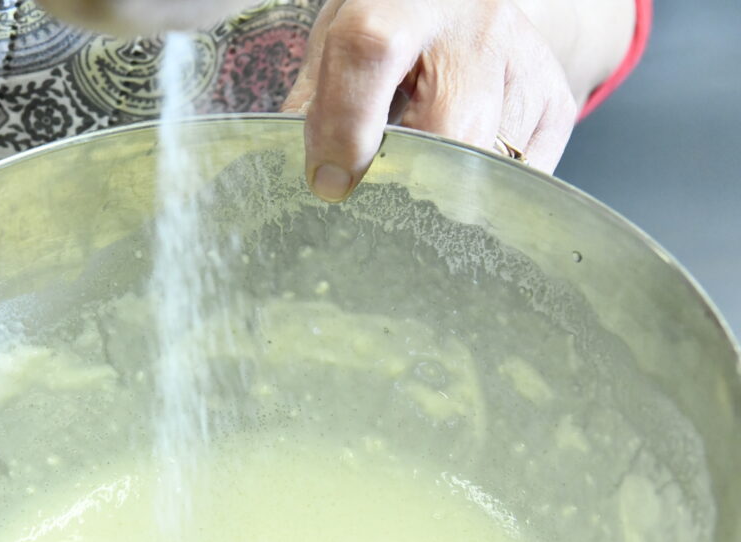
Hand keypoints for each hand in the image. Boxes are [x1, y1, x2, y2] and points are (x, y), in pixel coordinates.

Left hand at [282, 0, 586, 201]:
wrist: (462, 3)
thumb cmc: (390, 24)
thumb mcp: (336, 44)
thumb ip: (313, 106)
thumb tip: (305, 180)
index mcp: (399, 2)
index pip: (369, 54)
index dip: (345, 127)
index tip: (329, 182)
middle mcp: (474, 27)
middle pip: (449, 129)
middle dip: (406, 181)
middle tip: (377, 202)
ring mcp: (524, 63)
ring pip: (489, 165)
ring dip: (445, 192)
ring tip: (419, 180)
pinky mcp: (555, 101)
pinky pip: (521, 177)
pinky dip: (483, 191)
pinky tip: (459, 170)